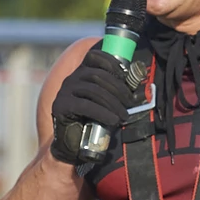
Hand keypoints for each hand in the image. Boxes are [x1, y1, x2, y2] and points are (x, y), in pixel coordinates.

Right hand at [49, 47, 134, 164]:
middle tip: (131, 103)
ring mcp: (64, 91)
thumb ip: (115, 91)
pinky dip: (102, 113)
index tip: (125, 74)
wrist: (72, 143)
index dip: (111, 61)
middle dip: (118, 89)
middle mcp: (71, 78)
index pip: (94, 56)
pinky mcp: (61, 106)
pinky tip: (113, 120)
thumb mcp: (105, 102)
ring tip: (124, 116)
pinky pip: (85, 106)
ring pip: (93, 90)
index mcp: (81, 73)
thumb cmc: (92, 120)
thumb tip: (137, 88)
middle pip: (98, 75)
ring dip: (113, 103)